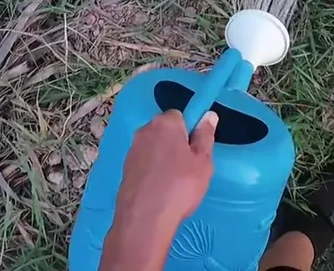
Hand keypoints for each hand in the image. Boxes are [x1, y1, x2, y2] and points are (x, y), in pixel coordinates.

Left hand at [100, 109, 217, 269]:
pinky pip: (144, 162)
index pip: (180, 115)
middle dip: (176, 143)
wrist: (145, 218)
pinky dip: (152, 170)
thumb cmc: (180, 186)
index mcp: (165, 123)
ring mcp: (132, 149)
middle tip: (189, 167)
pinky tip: (159, 188)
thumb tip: (208, 115)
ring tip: (174, 181)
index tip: (195, 151)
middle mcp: (145, 130)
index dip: (190, 131)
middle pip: (165, 130)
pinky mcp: (125, 167)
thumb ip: (205, 135)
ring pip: (154, 147)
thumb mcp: (202, 162)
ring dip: (163, 157)